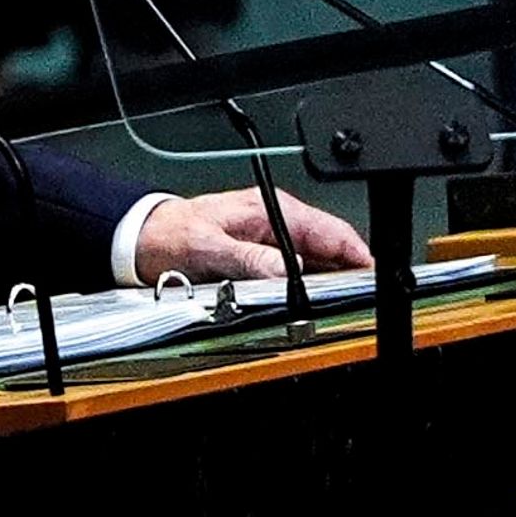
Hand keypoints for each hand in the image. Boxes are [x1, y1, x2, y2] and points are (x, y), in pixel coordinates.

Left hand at [133, 186, 373, 280]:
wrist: (141, 237)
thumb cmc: (169, 232)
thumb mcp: (208, 246)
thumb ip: (248, 259)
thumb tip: (286, 271)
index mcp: (270, 210)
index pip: (330, 231)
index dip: (358, 255)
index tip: (374, 278)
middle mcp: (275, 223)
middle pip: (330, 250)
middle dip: (350, 274)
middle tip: (362, 302)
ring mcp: (270, 241)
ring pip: (316, 264)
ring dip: (329, 283)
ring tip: (341, 306)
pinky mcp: (261, 258)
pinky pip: (296, 273)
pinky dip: (307, 288)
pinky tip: (309, 303)